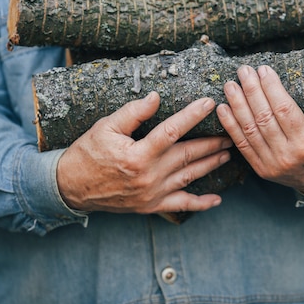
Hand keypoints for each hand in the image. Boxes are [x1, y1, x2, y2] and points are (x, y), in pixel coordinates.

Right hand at [57, 92, 232, 213]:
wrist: (71, 188)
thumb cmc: (88, 153)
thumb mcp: (105, 127)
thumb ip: (133, 113)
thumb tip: (156, 97)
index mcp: (138, 154)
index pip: (172, 130)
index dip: (192, 115)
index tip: (209, 102)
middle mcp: (149, 176)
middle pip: (188, 154)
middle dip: (212, 142)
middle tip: (232, 131)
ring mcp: (152, 194)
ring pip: (190, 176)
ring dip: (212, 164)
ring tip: (228, 153)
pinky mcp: (151, 206)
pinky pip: (182, 206)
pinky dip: (201, 204)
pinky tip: (217, 200)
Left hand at [216, 65, 303, 194]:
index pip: (285, 111)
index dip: (272, 88)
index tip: (264, 69)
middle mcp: (286, 156)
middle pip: (264, 117)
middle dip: (251, 91)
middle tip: (244, 70)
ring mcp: (270, 164)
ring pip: (249, 130)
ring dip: (237, 105)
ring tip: (230, 84)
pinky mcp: (260, 169)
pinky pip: (242, 145)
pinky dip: (230, 126)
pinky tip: (222, 108)